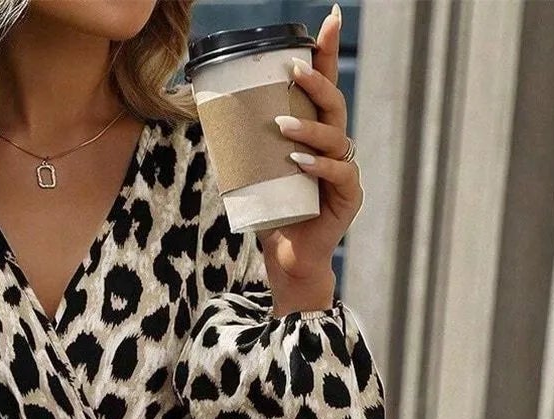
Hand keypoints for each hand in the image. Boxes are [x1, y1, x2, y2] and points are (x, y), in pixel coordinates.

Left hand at [261, 4, 363, 308]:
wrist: (286, 260)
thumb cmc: (272, 214)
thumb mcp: (254, 171)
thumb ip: (243, 143)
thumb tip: (205, 110)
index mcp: (316, 134)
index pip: (324, 86)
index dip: (327, 53)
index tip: (329, 18)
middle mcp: (336, 147)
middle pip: (335, 103)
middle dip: (318, 81)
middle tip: (292, 70)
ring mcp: (345, 172)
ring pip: (335, 136)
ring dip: (308, 127)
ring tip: (281, 127)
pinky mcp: (348, 198)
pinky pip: (339, 173)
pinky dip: (318, 165)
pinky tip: (299, 161)